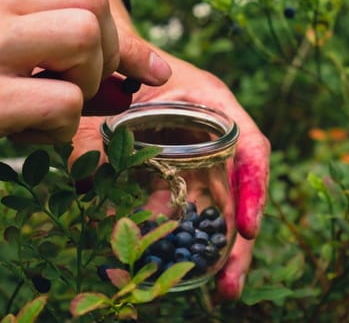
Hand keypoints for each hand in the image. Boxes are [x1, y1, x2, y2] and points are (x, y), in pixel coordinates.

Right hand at [0, 0, 170, 170]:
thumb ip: (50, 44)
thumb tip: (149, 70)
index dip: (119, 38)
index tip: (144, 70)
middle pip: (91, 3)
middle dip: (106, 54)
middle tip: (77, 87)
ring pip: (83, 38)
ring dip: (85, 85)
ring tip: (49, 105)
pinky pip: (64, 102)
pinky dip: (61, 128)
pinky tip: (26, 134)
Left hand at [72, 0, 269, 300]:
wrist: (111, 59)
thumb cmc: (119, 71)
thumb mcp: (117, 103)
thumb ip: (106, 143)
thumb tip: (94, 196)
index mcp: (215, 106)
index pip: (251, 146)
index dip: (254, 188)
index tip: (248, 229)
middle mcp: (218, 134)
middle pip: (241, 189)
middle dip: (241, 240)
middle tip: (232, 285)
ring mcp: (204, 155)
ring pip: (221, 204)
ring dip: (222, 247)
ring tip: (222, 289)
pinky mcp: (185, 171)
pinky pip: (196, 206)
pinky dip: (193, 235)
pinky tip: (185, 265)